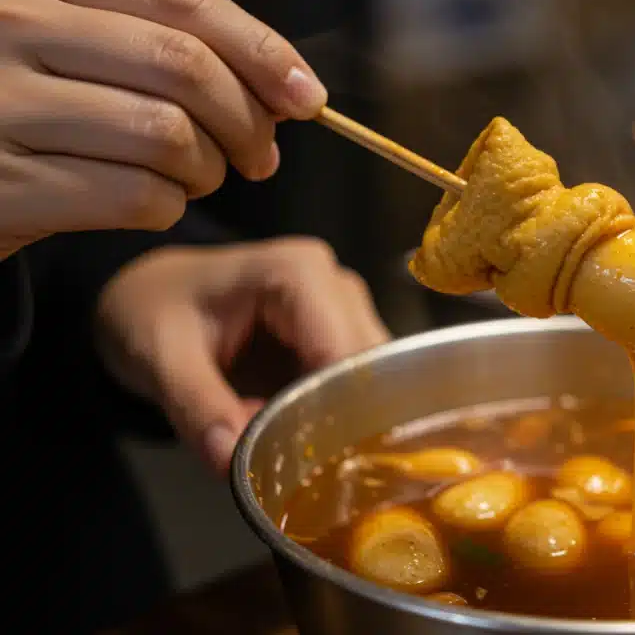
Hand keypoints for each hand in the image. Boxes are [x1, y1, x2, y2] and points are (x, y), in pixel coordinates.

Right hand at [0, 0, 327, 257]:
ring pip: (166, 135)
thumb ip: (164, 45)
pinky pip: (132, 196)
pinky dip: (168, 207)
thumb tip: (291, 90)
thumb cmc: (30, 107)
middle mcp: (10, 27)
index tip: (307, 96)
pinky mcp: (2, 186)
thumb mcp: (78, 46)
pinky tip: (156, 202)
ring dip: (208, 169)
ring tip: (199, 178)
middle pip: (183, 67)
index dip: (260, 49)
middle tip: (261, 156)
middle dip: (248, 120)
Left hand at [96, 237, 390, 471]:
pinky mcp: (343, 337)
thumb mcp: (159, 359)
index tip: (320, 461)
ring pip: (374, 380)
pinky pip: (358, 384)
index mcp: (298, 273)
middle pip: (370, 367)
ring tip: (310, 460)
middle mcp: (336, 285)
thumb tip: (231, 462)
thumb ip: (196, 407)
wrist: (150, 295)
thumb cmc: (152, 312)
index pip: (345, 351)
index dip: (340, 407)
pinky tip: (311, 442)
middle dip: (347, 419)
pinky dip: (339, 416)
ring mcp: (345, 310)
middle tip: (314, 472)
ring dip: (346, 420)